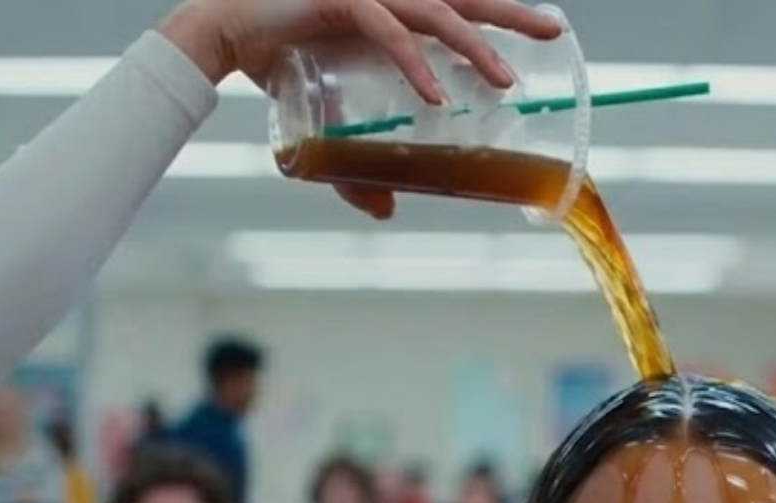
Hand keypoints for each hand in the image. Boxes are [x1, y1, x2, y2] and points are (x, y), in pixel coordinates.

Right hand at [158, 0, 562, 216]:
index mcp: (393, 9)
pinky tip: (437, 94)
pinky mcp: (339, 1)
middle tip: (554, 31)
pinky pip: (388, 31)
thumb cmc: (279, 61)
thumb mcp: (329, 120)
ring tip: (505, 81)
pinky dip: (415, 63)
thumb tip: (386, 210)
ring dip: (475, 46)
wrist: (221, 35)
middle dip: (511, 14)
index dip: (501, 15)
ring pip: (436, 13)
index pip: (459, 6)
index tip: (543, 32)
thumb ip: (357, 164)